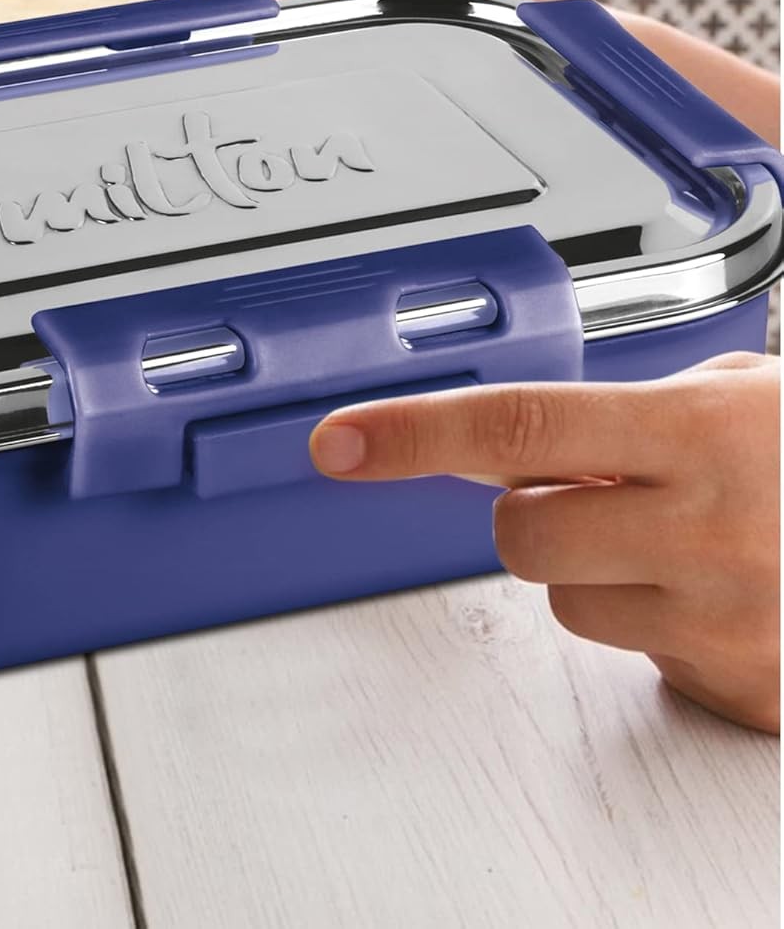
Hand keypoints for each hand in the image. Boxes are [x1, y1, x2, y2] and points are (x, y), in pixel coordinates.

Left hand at [308, 353, 781, 732]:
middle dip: (535, 512)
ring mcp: (730, 616)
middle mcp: (711, 526)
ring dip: (601, 570)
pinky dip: (656, 621)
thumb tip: (491, 442)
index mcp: (698, 430)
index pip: (518, 427)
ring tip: (688, 542)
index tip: (338, 442)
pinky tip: (722, 591)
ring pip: (567, 599)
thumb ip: (616, 415)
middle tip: (607, 492)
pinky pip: (636, 651)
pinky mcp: (746, 685)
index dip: (414, 434)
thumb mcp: (734, 396)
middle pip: (517, 533)